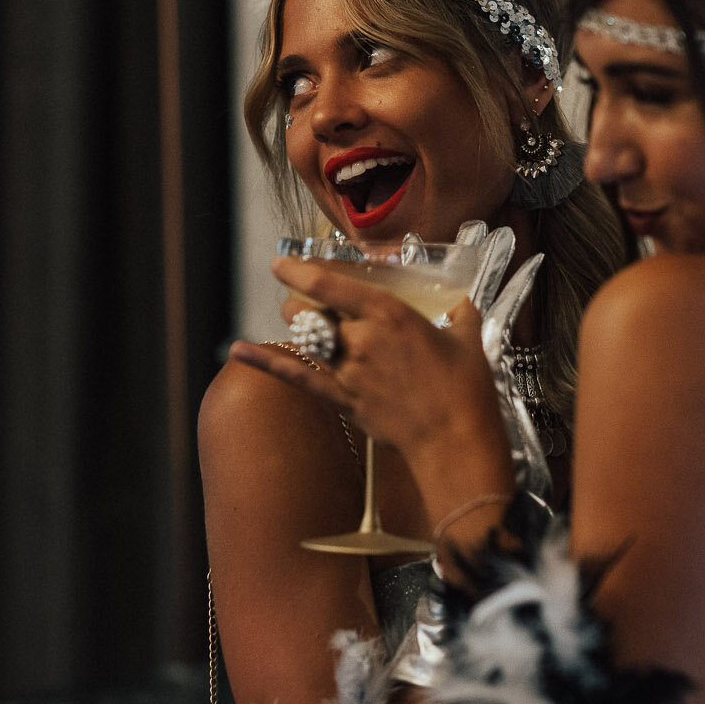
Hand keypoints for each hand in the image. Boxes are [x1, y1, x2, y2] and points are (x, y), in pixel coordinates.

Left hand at [230, 257, 507, 497]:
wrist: (455, 440)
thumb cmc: (465, 387)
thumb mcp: (467, 334)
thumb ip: (457, 310)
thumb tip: (459, 300)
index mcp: (389, 314)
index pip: (329, 284)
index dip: (298, 270)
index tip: (282, 263)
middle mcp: (360, 339)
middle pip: (309, 310)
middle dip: (301, 301)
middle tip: (307, 298)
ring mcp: (347, 371)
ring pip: (304, 338)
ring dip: (298, 324)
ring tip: (299, 317)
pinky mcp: (344, 399)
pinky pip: (297, 377)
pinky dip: (265, 362)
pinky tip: (237, 350)